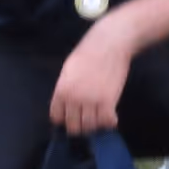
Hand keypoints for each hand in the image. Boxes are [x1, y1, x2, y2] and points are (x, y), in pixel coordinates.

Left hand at [50, 18, 133, 135]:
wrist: (110, 43)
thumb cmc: (89, 52)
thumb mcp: (69, 70)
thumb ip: (65, 89)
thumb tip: (66, 106)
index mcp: (61, 91)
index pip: (57, 118)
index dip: (65, 119)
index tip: (73, 116)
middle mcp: (74, 99)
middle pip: (73, 126)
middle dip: (80, 126)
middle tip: (88, 120)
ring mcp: (91, 101)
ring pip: (90, 126)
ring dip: (95, 125)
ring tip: (100, 118)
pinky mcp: (108, 101)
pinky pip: (107, 121)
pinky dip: (109, 122)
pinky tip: (111, 118)